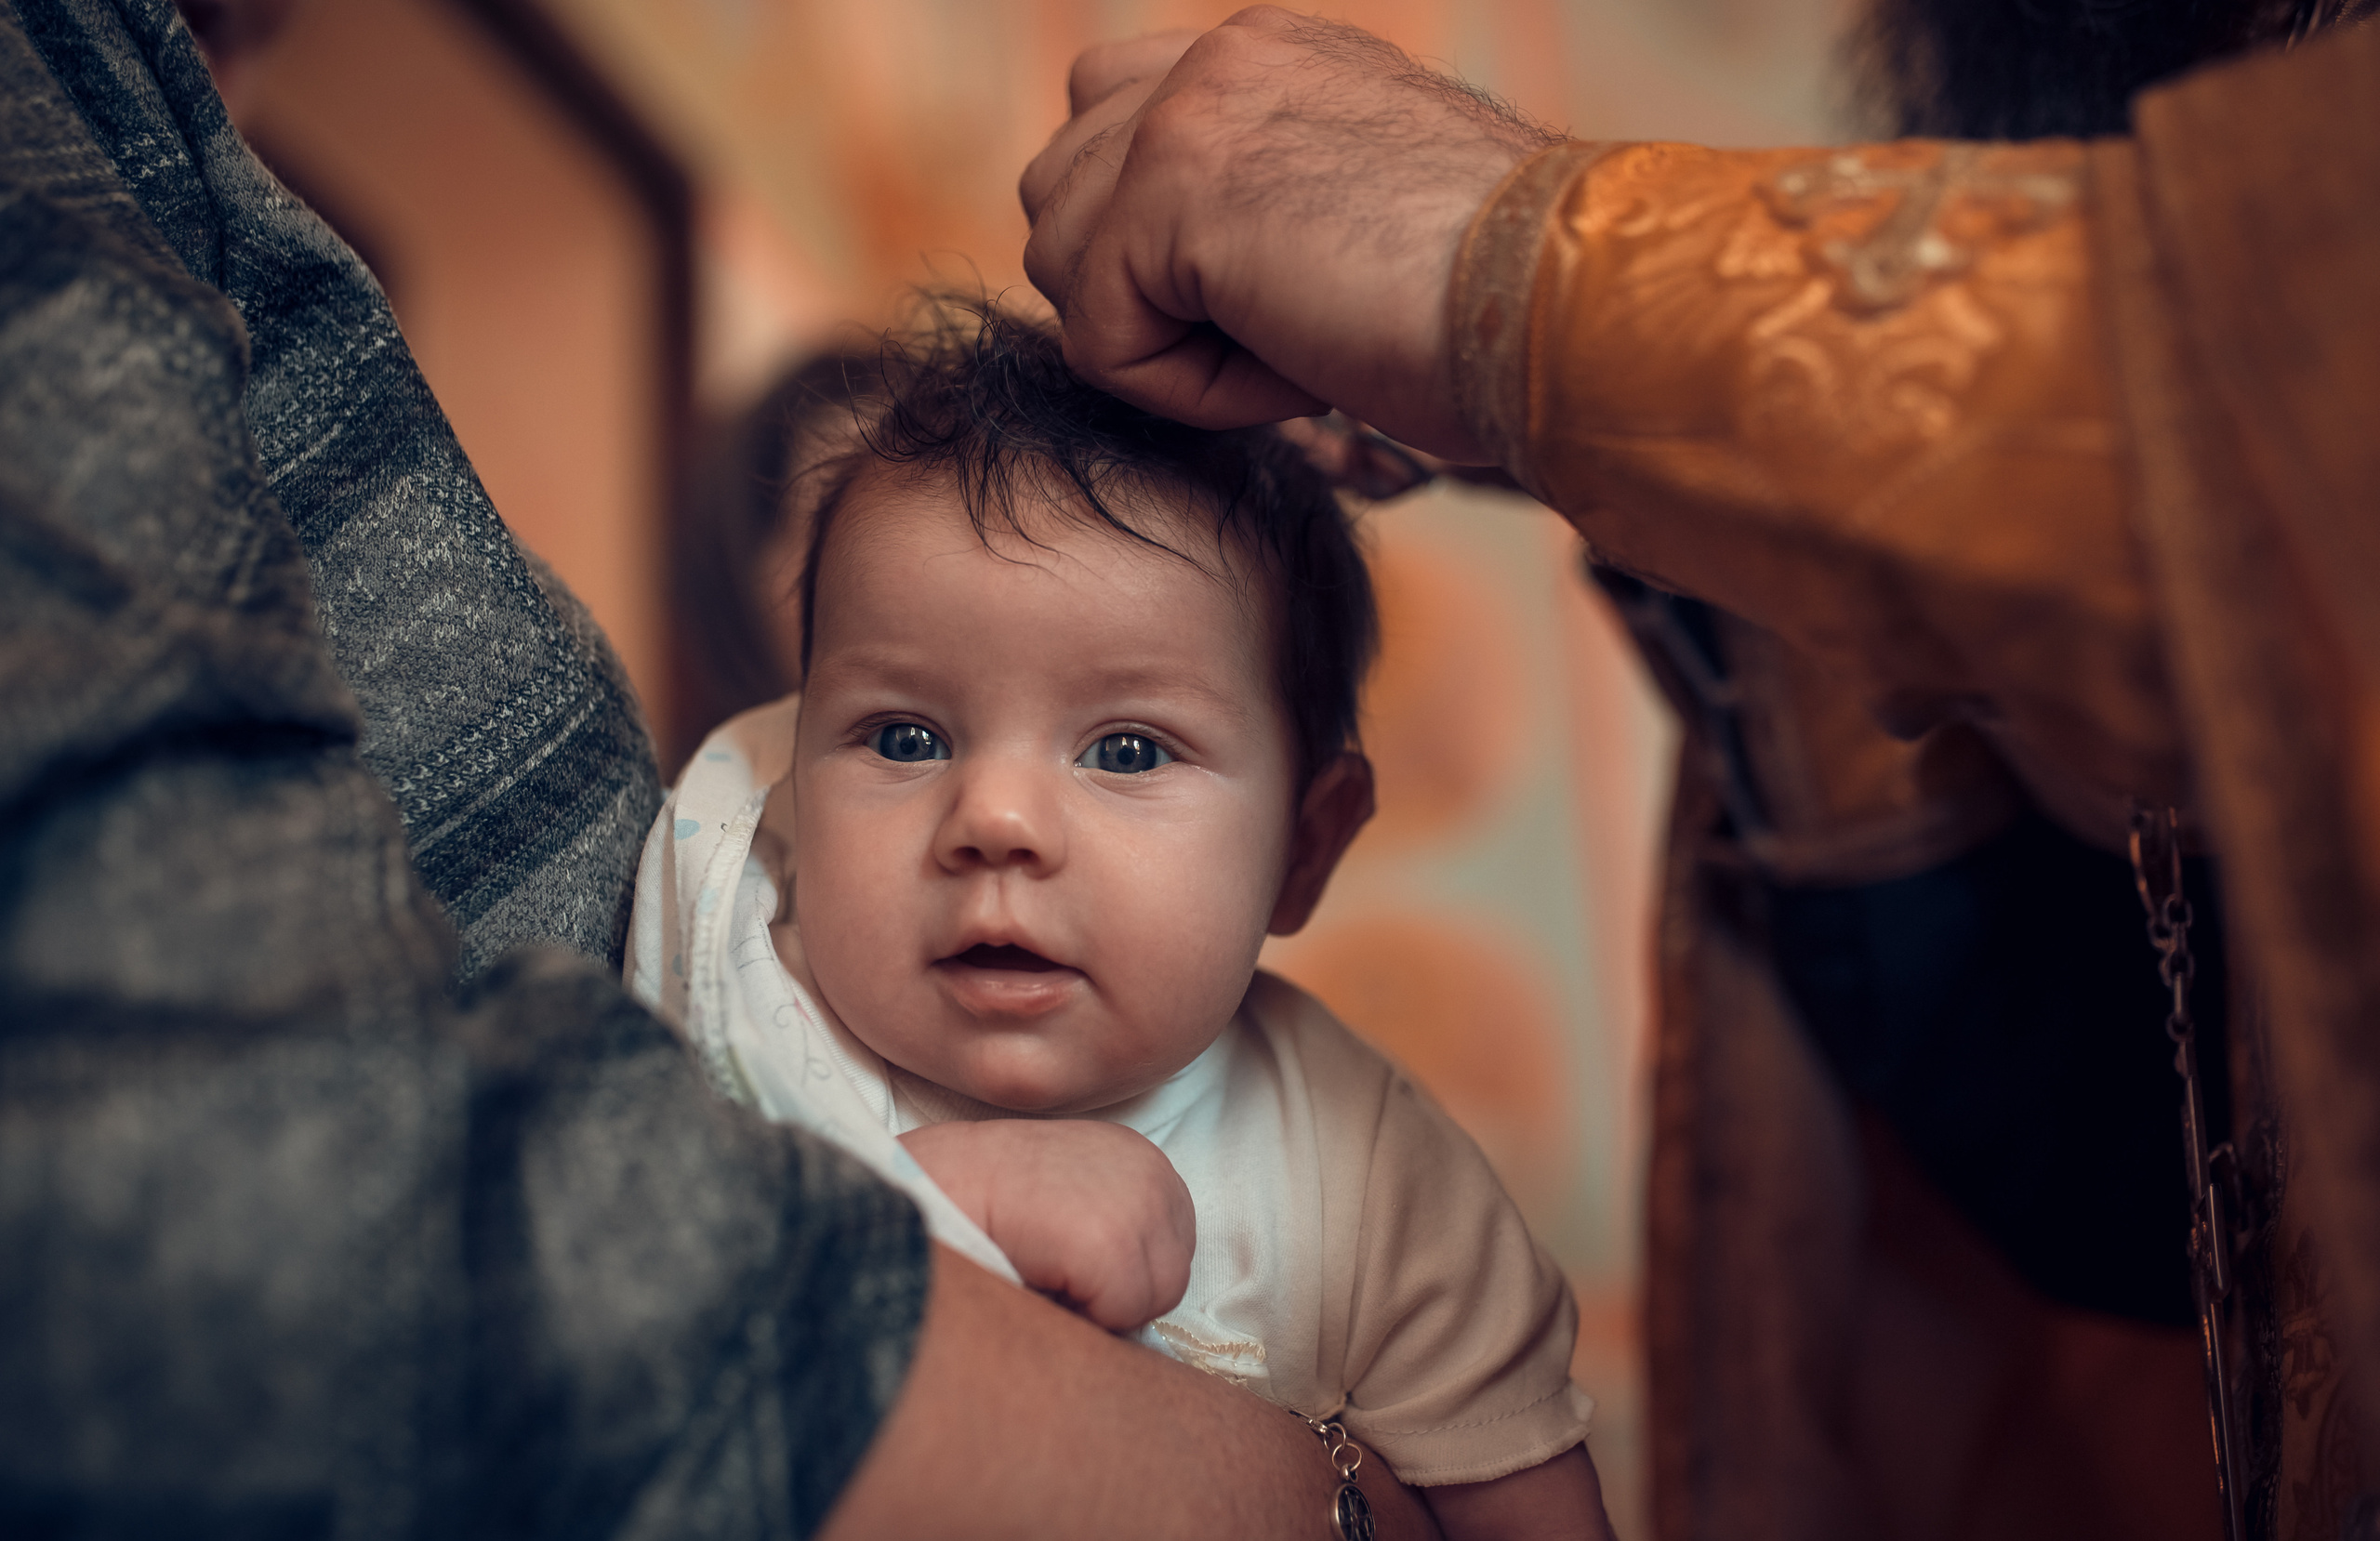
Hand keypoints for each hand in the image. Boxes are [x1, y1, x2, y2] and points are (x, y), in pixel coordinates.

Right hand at [900, 1120, 1195, 1332]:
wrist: (922, 1182)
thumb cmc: (977, 1198)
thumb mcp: (1063, 1195)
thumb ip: (1108, 1229)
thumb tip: (1138, 1302)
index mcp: (1141, 1161)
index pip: (1167, 1255)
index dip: (1112, 1277)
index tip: (1057, 1255)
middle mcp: (1154, 1173)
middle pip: (1167, 1284)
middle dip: (1109, 1297)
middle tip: (1042, 1265)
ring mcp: (1138, 1207)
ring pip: (1144, 1308)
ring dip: (1091, 1310)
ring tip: (1035, 1269)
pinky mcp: (1113, 1244)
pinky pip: (1118, 1319)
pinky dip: (1074, 1317)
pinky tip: (1030, 1276)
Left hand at [1019, 6, 1557, 462]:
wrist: (1562, 310)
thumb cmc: (1494, 303)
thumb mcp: (1355, 215)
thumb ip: (1247, 197)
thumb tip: (1156, 264)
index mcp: (1263, 54)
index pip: (1106, 123)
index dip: (1154, 248)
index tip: (1279, 299)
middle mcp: (1218, 57)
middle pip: (1057, 195)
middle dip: (1139, 295)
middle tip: (1281, 333)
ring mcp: (1186, 113)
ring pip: (1062, 268)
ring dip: (1165, 345)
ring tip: (1293, 350)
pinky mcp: (1169, 196)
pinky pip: (1100, 343)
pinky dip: (1190, 395)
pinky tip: (1297, 374)